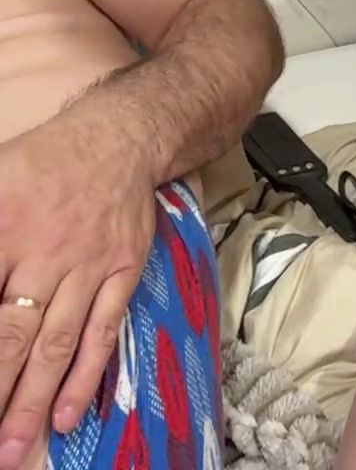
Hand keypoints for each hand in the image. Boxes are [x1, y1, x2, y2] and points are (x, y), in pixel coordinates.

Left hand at [0, 110, 155, 466]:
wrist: (120, 137)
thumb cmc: (44, 161)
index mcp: (4, 226)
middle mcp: (45, 250)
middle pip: (10, 333)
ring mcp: (89, 264)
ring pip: (56, 342)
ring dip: (32, 399)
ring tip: (14, 447)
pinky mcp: (122, 270)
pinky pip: (103, 329)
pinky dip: (85, 375)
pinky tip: (66, 414)